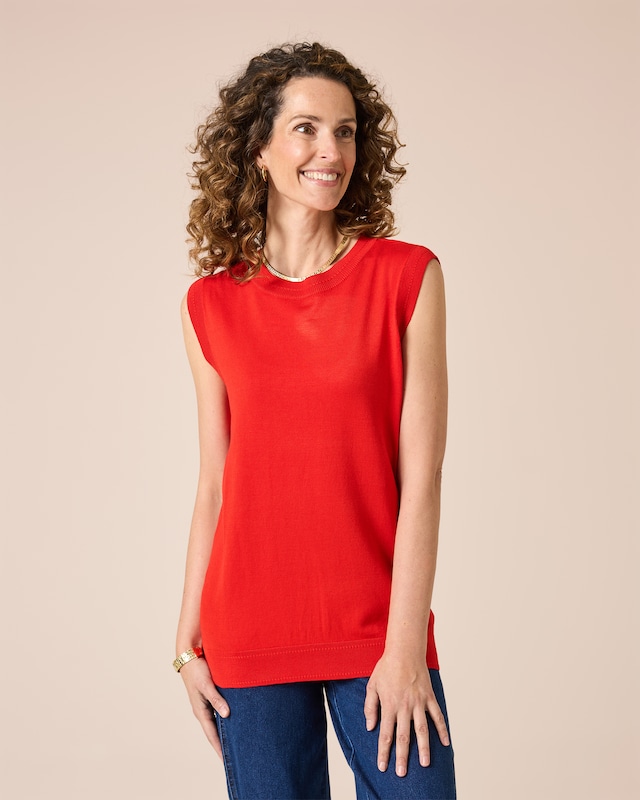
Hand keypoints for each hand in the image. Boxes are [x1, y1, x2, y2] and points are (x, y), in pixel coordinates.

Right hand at [179, 656, 229, 758]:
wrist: (190, 654)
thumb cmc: (197, 670)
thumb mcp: (207, 684)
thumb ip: (217, 699)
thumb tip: (226, 714)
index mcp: (201, 711)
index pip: (212, 735)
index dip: (219, 748)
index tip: (226, 761)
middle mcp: (204, 710)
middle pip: (215, 731)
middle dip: (223, 743)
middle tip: (235, 755)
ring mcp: (207, 703)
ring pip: (218, 721)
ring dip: (226, 730)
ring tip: (238, 741)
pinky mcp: (212, 695)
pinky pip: (220, 710)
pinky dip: (227, 717)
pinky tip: (236, 718)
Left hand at [364, 653, 449, 776]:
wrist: (404, 650)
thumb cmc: (387, 668)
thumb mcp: (372, 685)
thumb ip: (370, 707)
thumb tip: (370, 727)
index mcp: (389, 704)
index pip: (385, 733)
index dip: (384, 751)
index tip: (383, 766)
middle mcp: (404, 706)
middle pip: (404, 736)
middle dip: (402, 756)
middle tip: (402, 773)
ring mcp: (419, 702)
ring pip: (422, 729)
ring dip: (424, 748)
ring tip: (425, 764)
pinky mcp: (429, 697)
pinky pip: (437, 716)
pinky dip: (442, 730)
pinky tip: (445, 743)